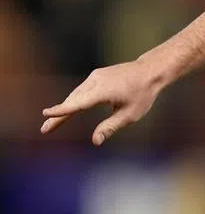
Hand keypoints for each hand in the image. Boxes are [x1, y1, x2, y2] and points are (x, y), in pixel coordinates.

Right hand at [41, 61, 161, 145]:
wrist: (150, 71)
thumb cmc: (143, 94)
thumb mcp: (130, 115)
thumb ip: (111, 127)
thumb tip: (95, 141)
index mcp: (104, 90)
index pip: (79, 103)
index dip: (62, 110)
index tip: (46, 113)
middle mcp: (96, 81)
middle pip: (73, 100)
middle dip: (59, 115)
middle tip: (45, 129)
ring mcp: (95, 76)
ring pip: (76, 95)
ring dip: (65, 108)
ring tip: (53, 123)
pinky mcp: (97, 75)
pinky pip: (82, 90)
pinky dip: (74, 100)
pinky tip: (69, 110)